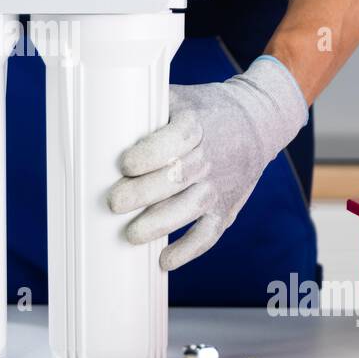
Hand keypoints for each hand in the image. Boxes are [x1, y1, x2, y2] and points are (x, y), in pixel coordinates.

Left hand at [107, 56, 308, 270]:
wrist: (258, 121)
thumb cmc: (205, 110)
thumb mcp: (181, 97)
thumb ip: (149, 106)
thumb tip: (100, 116)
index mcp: (196, 123)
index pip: (176, 139)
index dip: (149, 154)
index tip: (125, 164)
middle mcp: (211, 155)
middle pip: (177, 176)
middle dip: (143, 193)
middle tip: (114, 202)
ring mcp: (220, 184)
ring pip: (191, 207)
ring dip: (159, 223)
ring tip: (130, 235)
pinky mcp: (227, 207)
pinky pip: (210, 233)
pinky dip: (188, 250)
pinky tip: (164, 260)